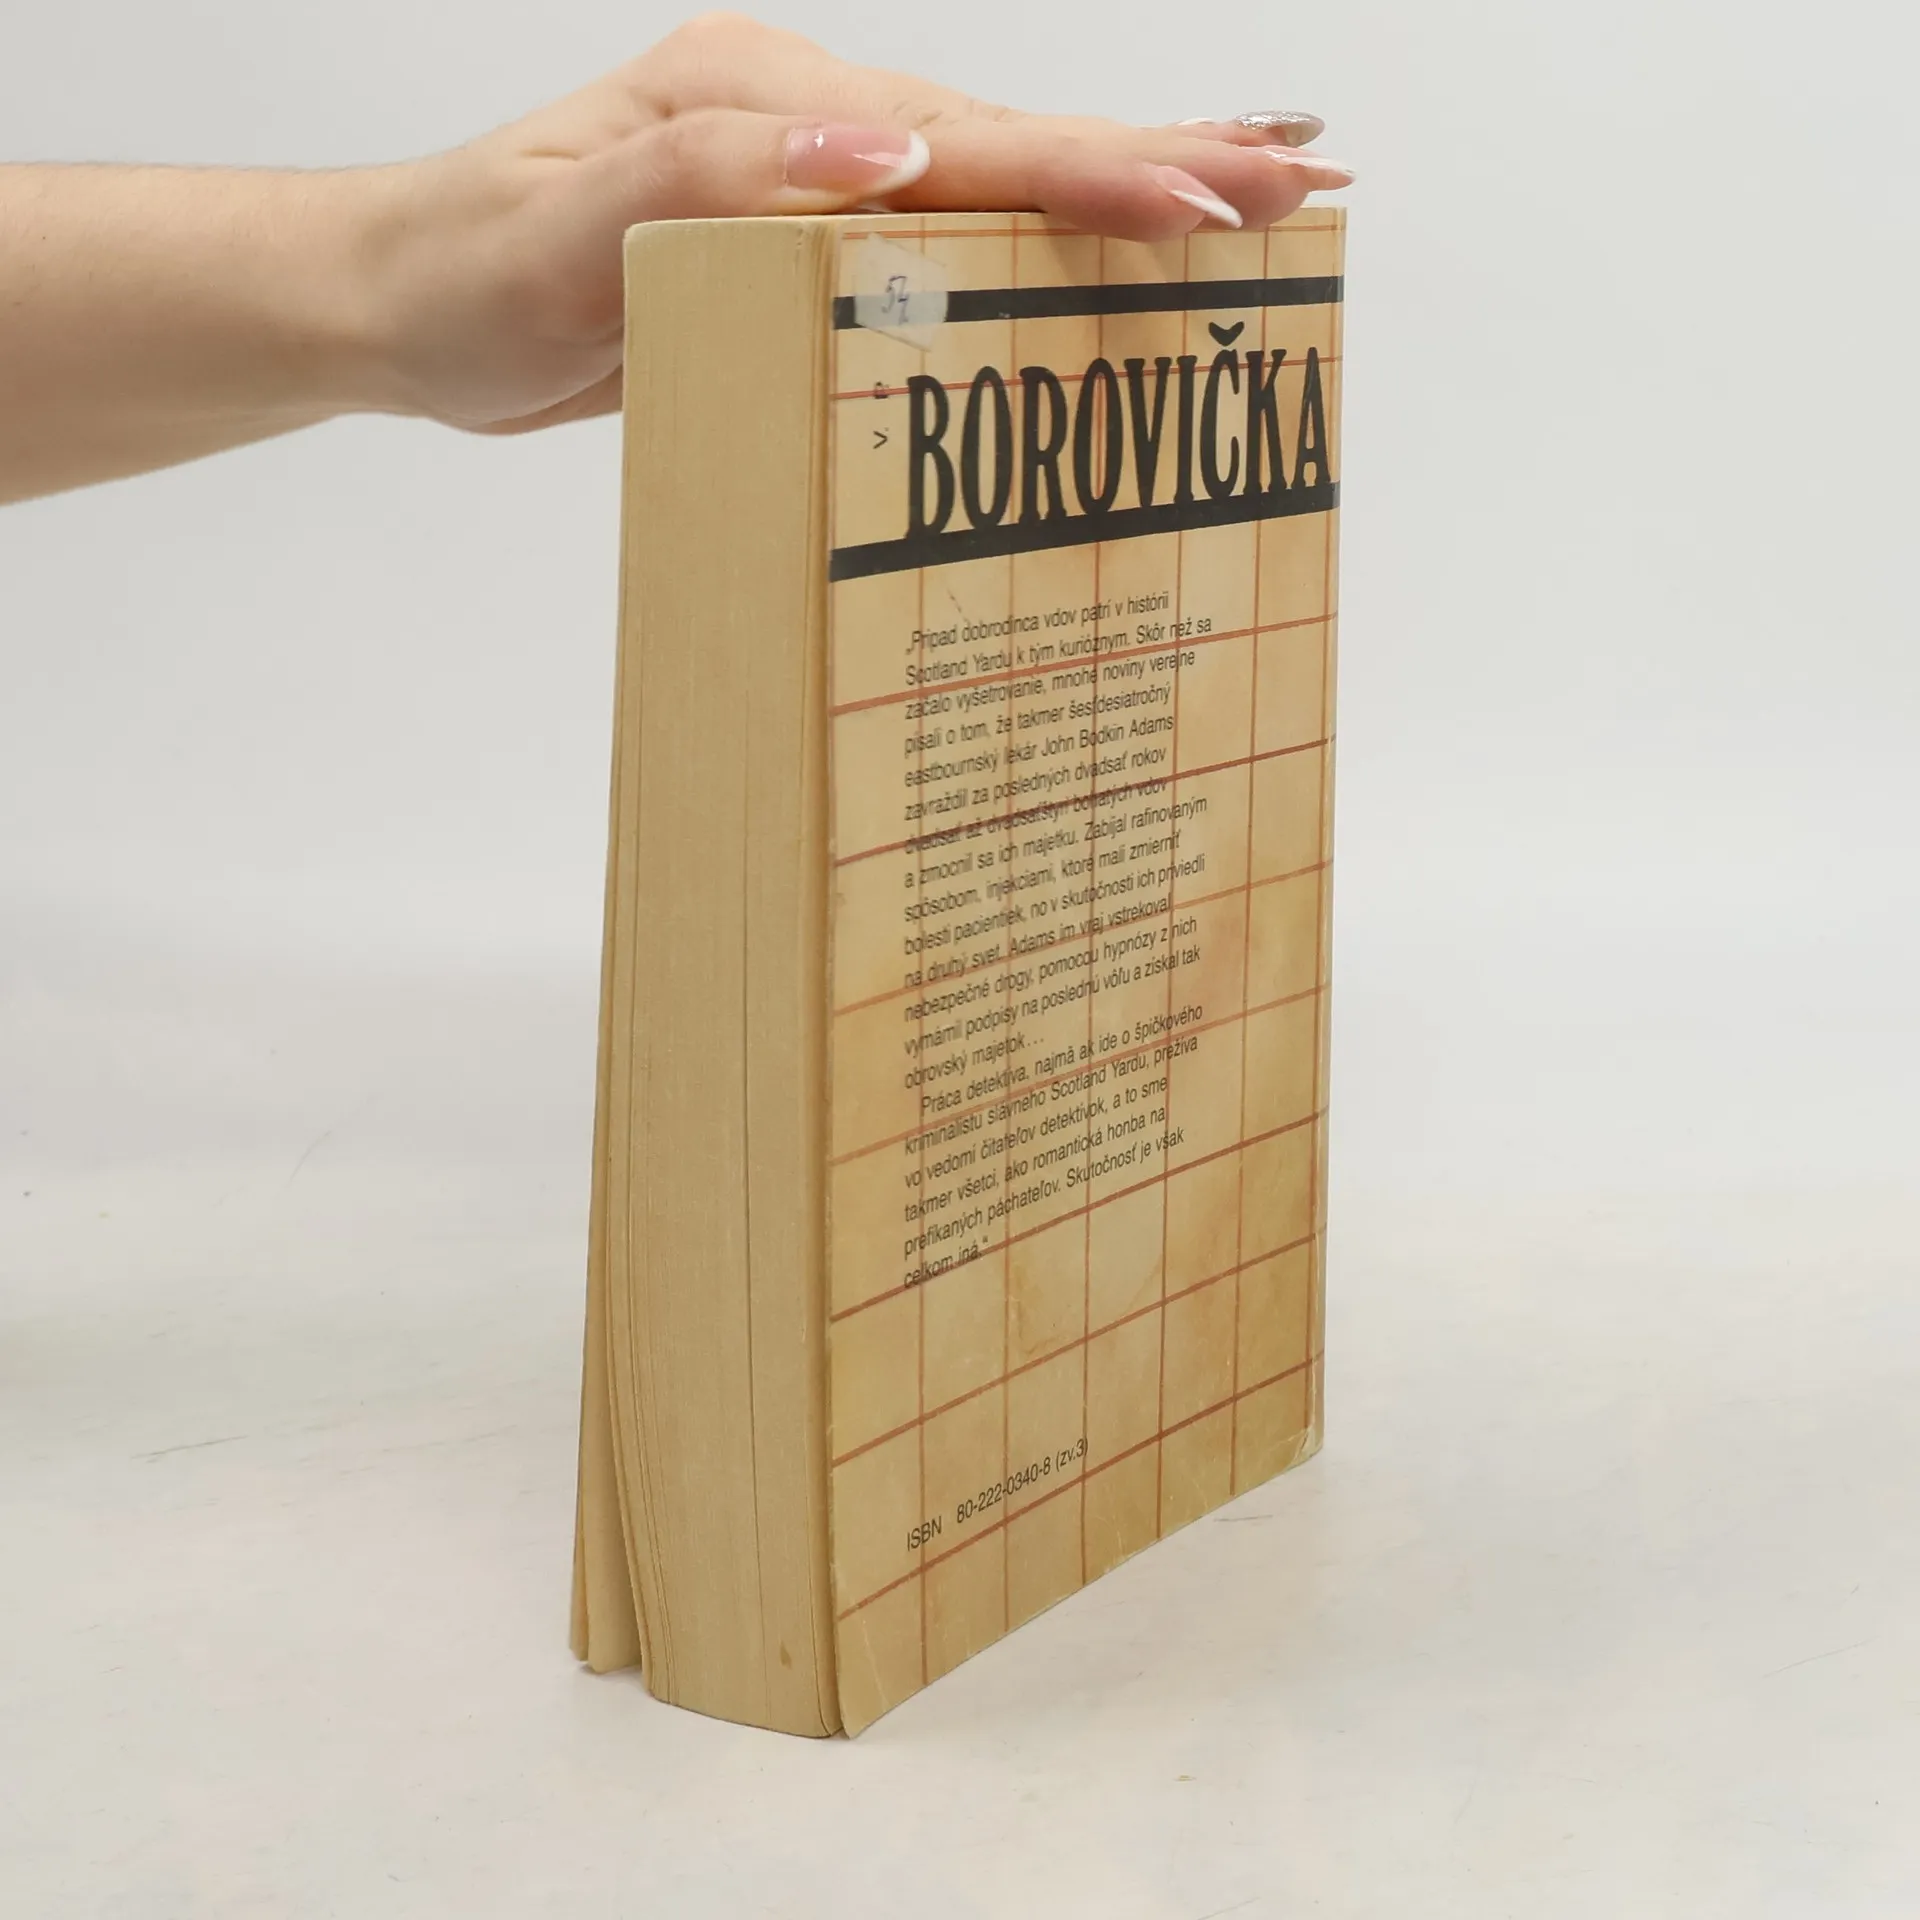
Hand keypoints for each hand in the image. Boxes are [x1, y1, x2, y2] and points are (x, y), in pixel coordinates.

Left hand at [366, 13, 1352, 434]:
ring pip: (994, 181)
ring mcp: (806, 175)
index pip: (965, 141)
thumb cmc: (467, 274)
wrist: (397, 303)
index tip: (1215, 200)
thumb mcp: (566, 235)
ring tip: (1249, 194)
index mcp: (765, 106)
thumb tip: (884, 152)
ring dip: (1123, 187)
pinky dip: (1037, 236)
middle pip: (1011, 139)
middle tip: (1304, 180)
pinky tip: (1088, 254)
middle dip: (1162, 159)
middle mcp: (801, 124)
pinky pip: (944, 237)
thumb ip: (715, 184)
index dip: (1095, 171)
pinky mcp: (798, 240)